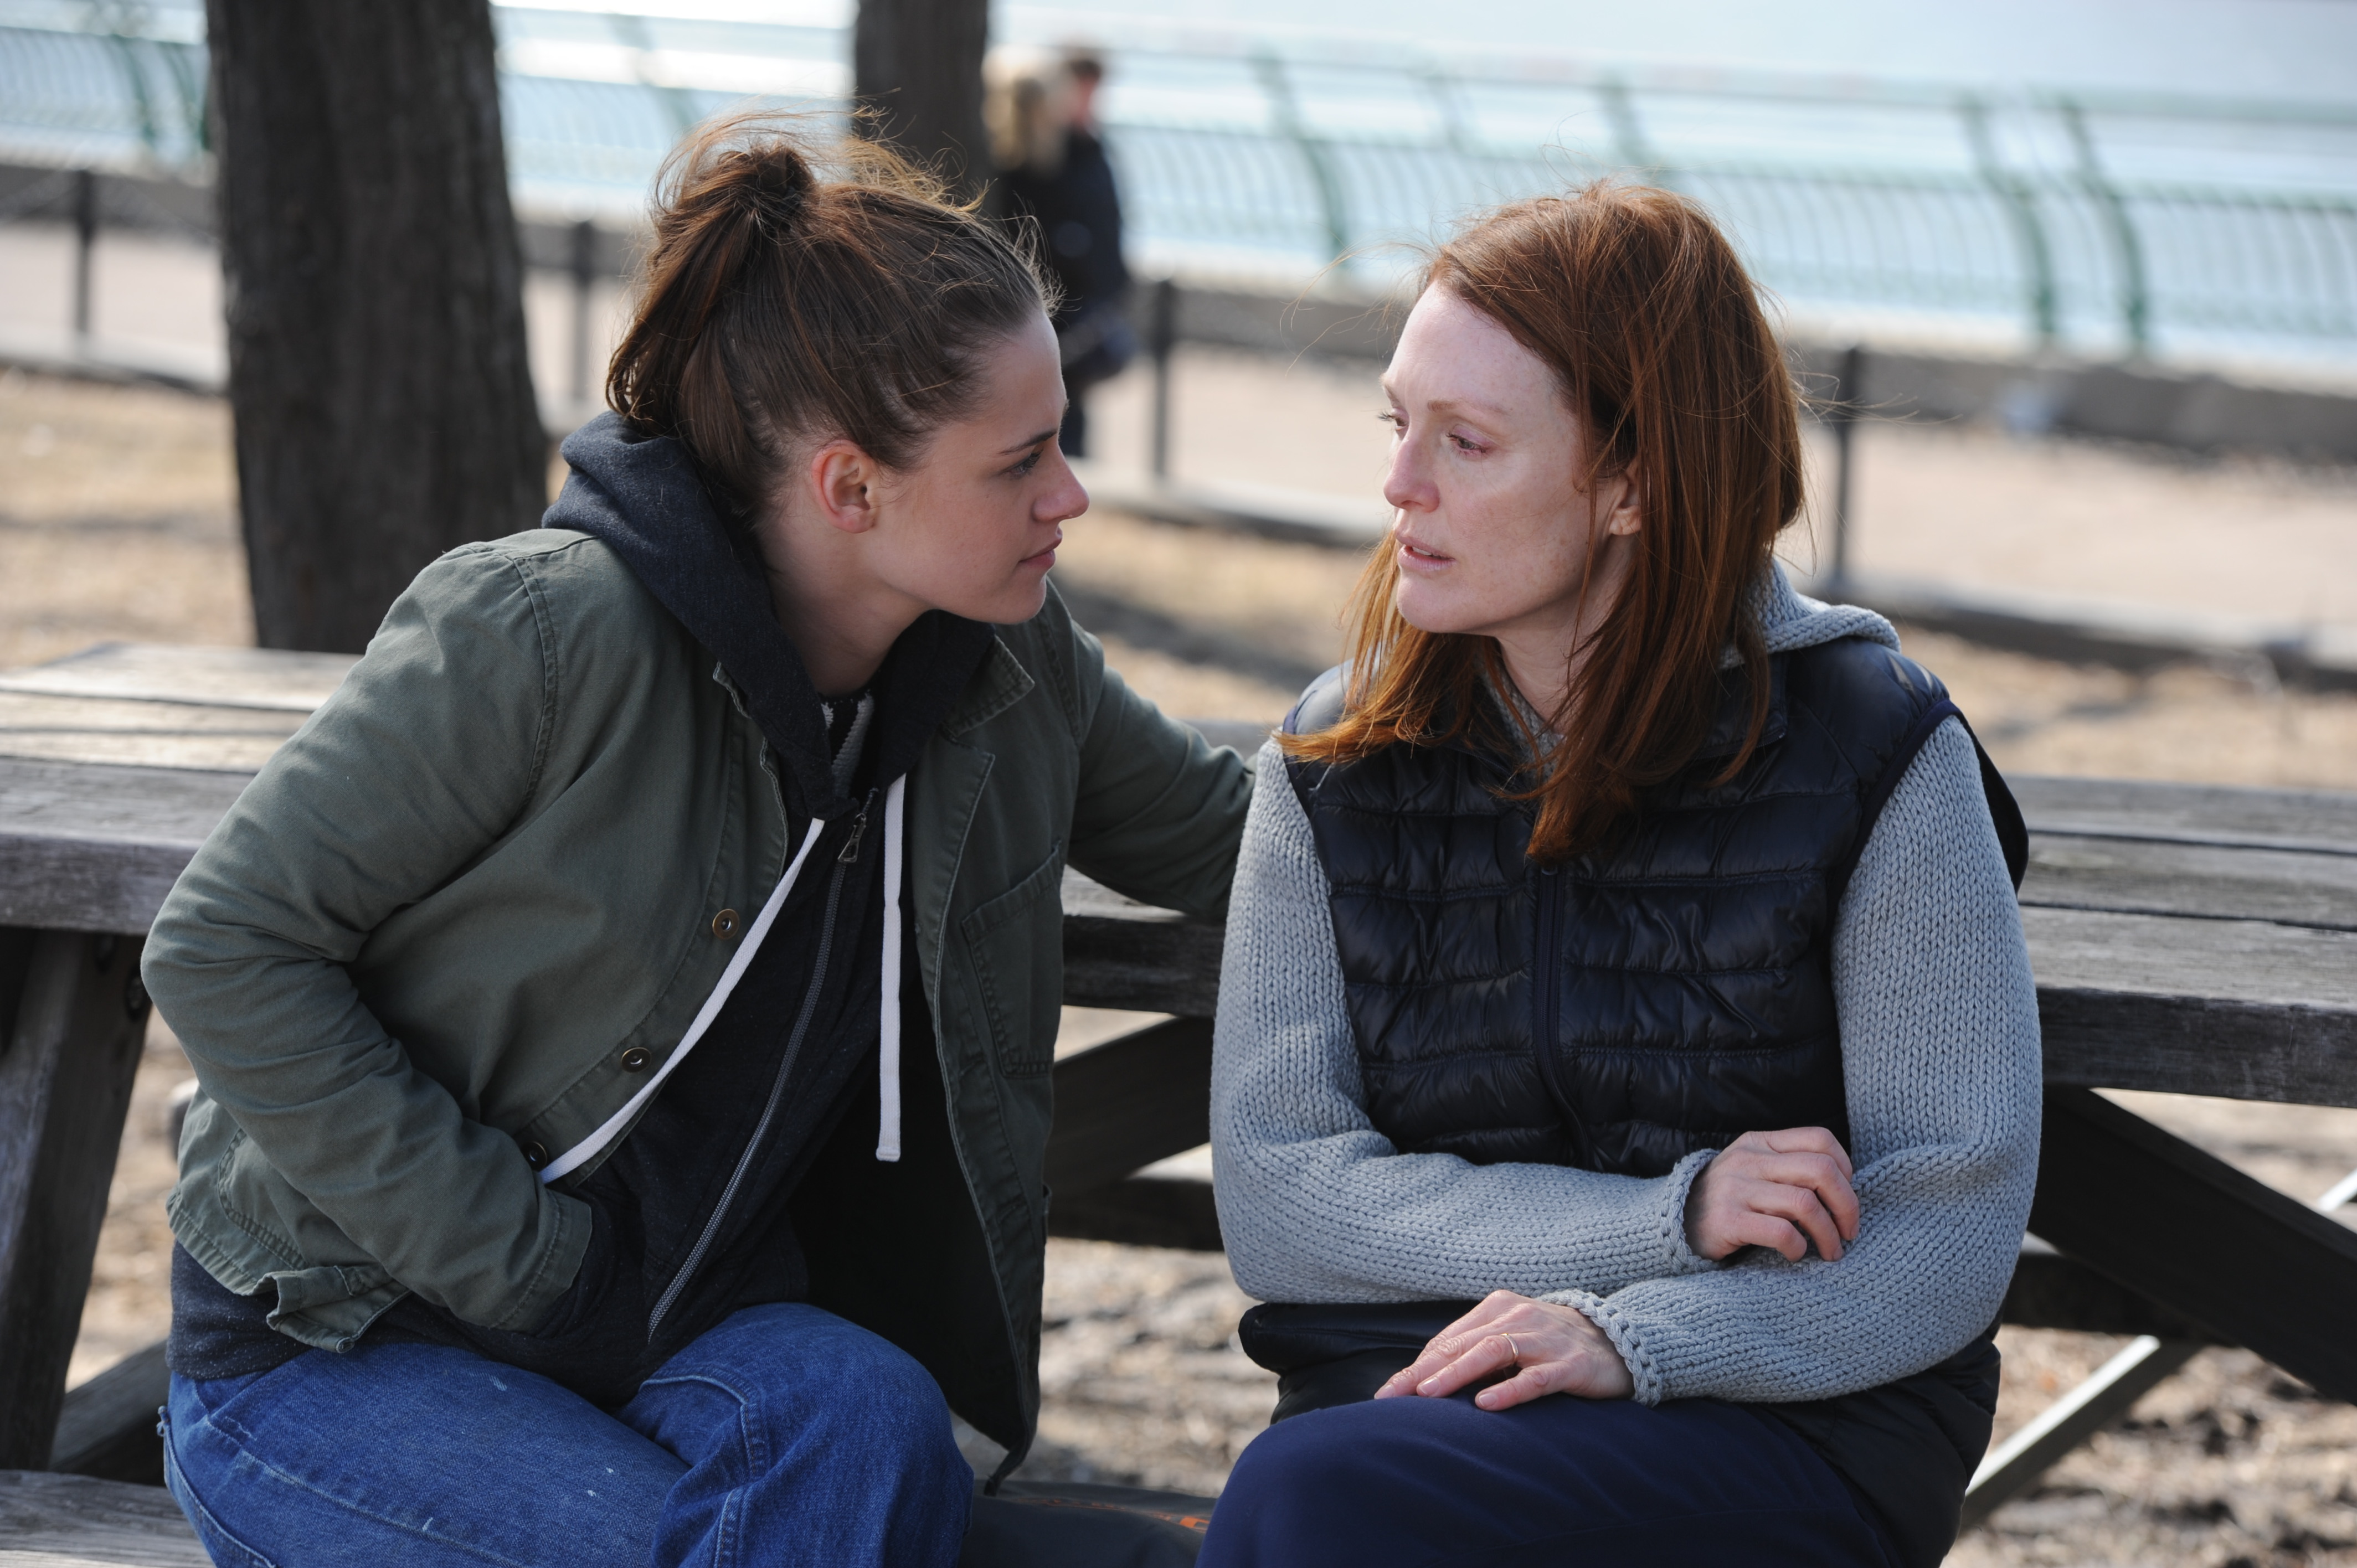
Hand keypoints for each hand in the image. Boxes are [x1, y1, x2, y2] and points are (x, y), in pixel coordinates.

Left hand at [1373, 1290, 1633, 1410]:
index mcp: (1497, 1308)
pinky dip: (1509, 1389)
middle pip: (1461, 1345)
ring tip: (1427, 1394)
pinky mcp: (1570, 1364)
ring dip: (1456, 1374)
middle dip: (1422, 1373)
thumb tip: (1425, 1380)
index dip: (1415, 1367)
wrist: (1618, 1341)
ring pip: (1492, 1353)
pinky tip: (1485, 1404)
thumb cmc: (1551, 1344)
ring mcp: (1544, 1339)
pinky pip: (1535, 1378)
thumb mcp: (1511, 1338)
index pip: (1448, 1340)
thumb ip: (1475, 1351)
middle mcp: (1517, 1317)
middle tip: (1392, 1397)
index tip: (1387, 1393)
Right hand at [1684, 1127, 1859, 1262]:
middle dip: (1847, 1205)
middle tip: (1850, 1232)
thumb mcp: (1754, 1170)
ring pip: (1806, 1204)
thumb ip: (1790, 1167)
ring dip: (1829, 1234)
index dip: (1846, 1169)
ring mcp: (1735, 1188)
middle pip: (1821, 1170)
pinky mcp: (1727, 1220)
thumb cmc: (1730, 1199)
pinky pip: (1780, 1231)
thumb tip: (1845, 1186)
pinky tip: (1795, 1254)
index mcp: (1760, 1142)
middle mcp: (1748, 1160)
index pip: (1820, 1140)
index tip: (1845, 1198)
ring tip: (1831, 1251)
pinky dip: (1798, 1247)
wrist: (1675, 1221)